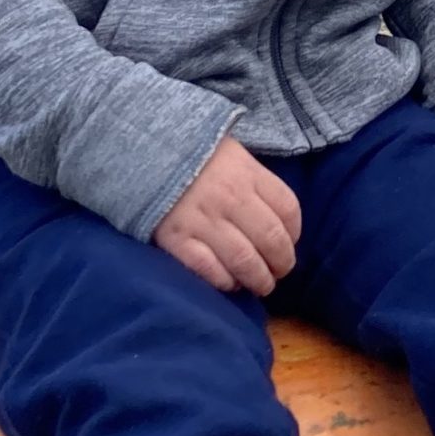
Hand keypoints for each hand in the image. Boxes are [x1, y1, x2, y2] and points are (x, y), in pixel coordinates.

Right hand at [154, 138, 300, 296]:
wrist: (140, 150)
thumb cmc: (192, 155)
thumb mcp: (232, 154)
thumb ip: (255, 182)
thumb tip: (279, 221)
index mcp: (247, 173)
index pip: (288, 209)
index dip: (294, 234)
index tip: (289, 244)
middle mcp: (230, 198)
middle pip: (272, 240)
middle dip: (282, 264)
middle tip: (278, 273)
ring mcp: (202, 220)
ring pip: (245, 261)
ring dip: (259, 280)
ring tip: (260, 285)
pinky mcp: (176, 239)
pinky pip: (209, 270)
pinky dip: (225, 282)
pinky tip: (229, 282)